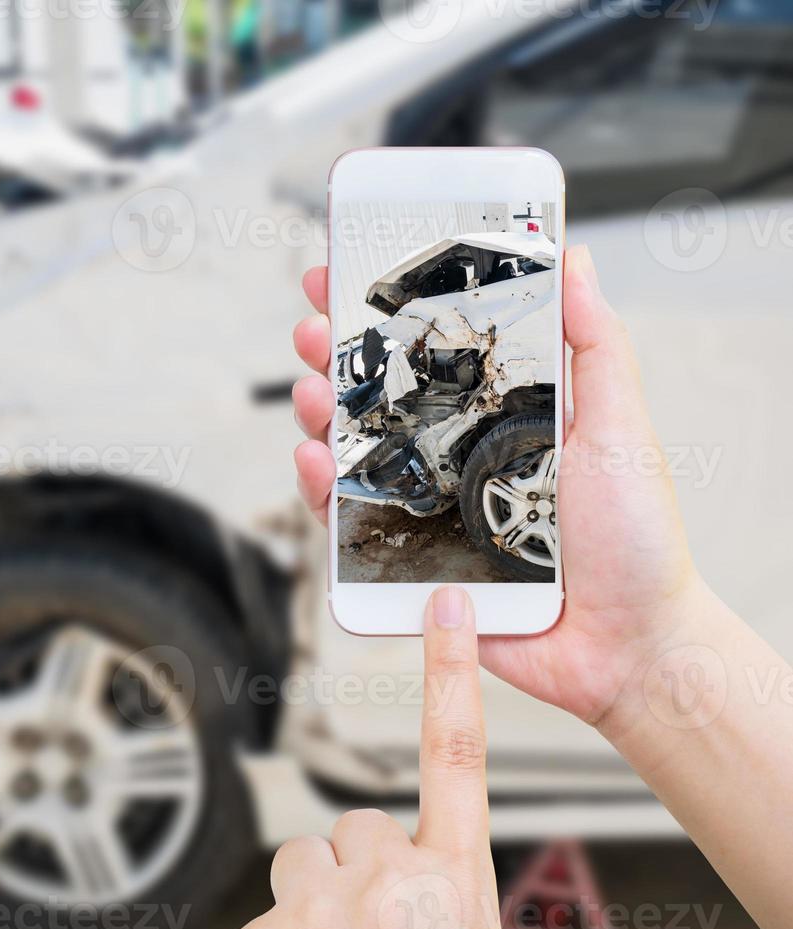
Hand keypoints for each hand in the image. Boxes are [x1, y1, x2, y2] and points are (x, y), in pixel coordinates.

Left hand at [216, 588, 510, 928]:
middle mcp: (392, 888)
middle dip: (355, 873)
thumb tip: (404, 881)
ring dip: (311, 910)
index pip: (459, 759)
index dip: (450, 676)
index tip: (445, 608)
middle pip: (354, 828)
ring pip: (300, 865)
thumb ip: (438, 907)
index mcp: (456, 892)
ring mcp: (321, 913)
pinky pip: (258, 927)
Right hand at [292, 247, 715, 729]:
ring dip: (321, 414)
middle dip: (337, 354)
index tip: (353, 271)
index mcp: (502, 416)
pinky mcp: (408, 559)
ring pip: (353, 451)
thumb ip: (595, 347)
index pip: (435, 351)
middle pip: (380, 395)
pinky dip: (321, 488)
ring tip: (312, 391)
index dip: (391, 312)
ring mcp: (428, 505)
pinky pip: (350, 520)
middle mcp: (457, 455)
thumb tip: (577, 261)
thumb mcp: (619, 428)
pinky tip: (315, 461)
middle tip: (314, 326)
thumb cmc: (636, 543)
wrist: (628, 647)